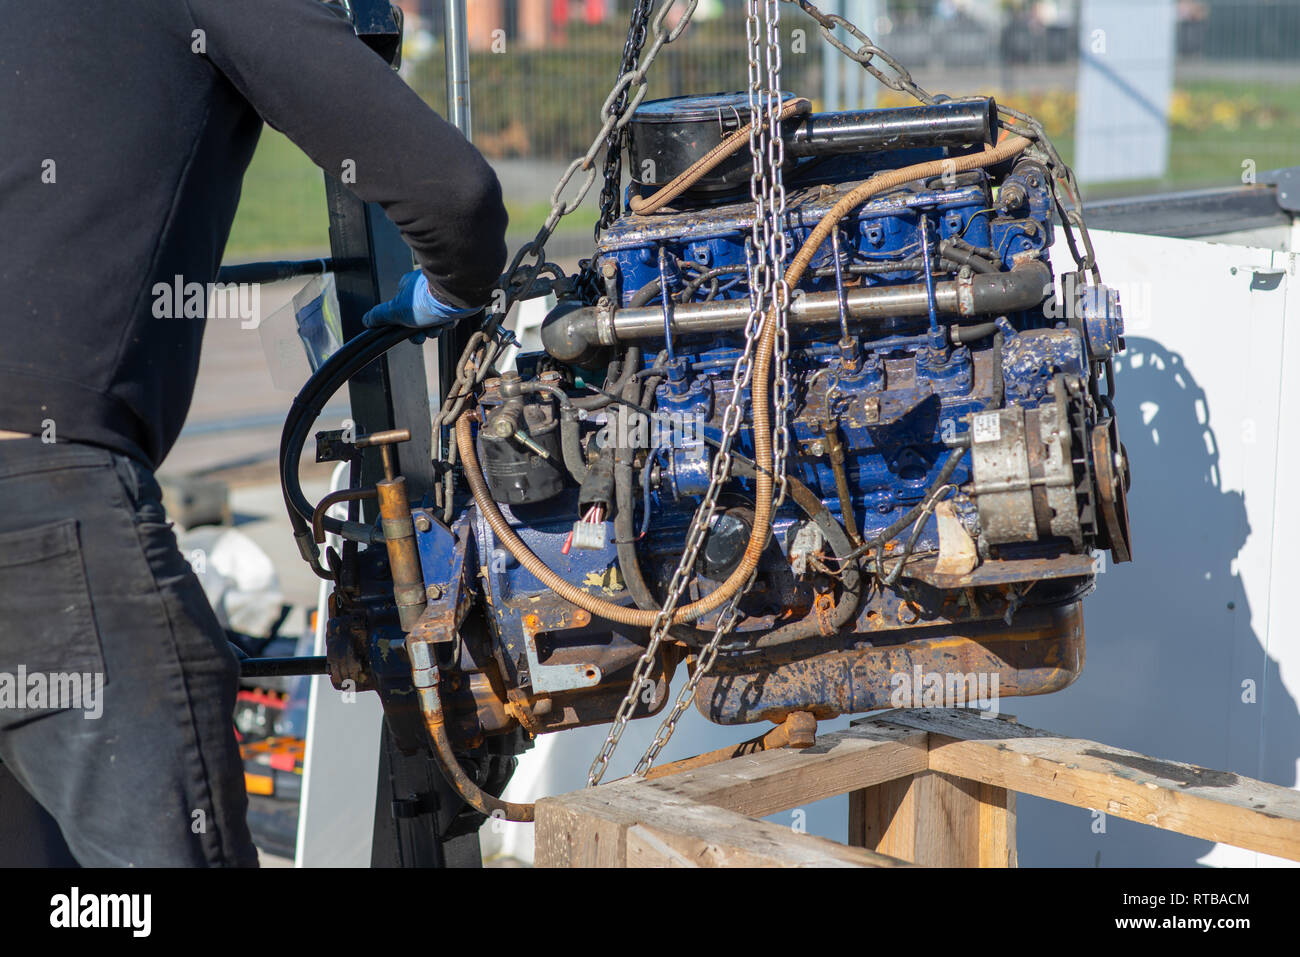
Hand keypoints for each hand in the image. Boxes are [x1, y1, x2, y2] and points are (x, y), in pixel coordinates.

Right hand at [362, 269, 480, 331]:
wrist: (454, 297)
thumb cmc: (424, 302)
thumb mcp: (396, 311)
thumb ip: (380, 316)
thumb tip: (366, 320)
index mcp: (407, 288)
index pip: (402, 311)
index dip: (405, 326)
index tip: (410, 334)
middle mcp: (423, 288)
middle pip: (420, 317)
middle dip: (423, 330)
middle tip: (427, 333)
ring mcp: (440, 293)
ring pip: (436, 317)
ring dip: (437, 327)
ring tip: (439, 326)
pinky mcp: (455, 298)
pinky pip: (450, 313)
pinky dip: (449, 320)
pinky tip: (449, 320)